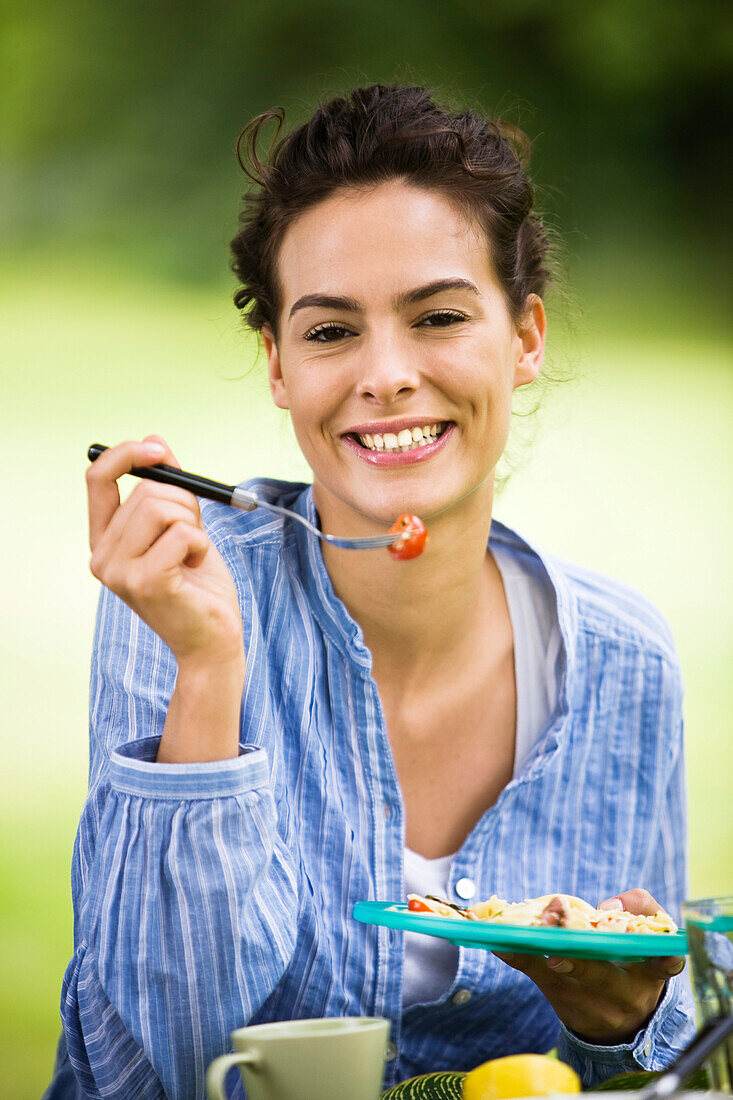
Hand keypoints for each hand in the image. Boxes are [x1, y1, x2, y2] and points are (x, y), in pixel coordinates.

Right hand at [87, 436, 243, 668]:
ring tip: (194, 554)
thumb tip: (156, 441)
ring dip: (195, 524)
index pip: (97, 479)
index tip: (157, 449)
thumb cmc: (199, 585)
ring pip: (165, 509)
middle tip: (194, 533)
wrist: (212, 639)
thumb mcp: (184, 526)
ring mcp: (120, 572)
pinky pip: (184, 534)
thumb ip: (169, 489)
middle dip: (185, 502)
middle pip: (146, 491)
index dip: (127, 455)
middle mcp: (102, 556)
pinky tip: (197, 568)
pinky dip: (202, 545)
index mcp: (105, 540)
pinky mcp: (146, 582)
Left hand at [495, 889, 685, 1043]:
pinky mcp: (560, 996)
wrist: (619, 1023)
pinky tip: (499, 941)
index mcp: (651, 974)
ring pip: (562, 978)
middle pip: (602, 976)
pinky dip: (516, 955)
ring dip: (541, 951)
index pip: (665, 965)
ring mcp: (589, 1002)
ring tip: (523, 934)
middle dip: (580, 955)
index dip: (664, 957)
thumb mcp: (649, 939)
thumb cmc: (635, 963)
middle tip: (559, 928)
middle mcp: (623, 994)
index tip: (656, 948)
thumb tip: (607, 906)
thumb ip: (639, 909)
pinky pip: (535, 974)